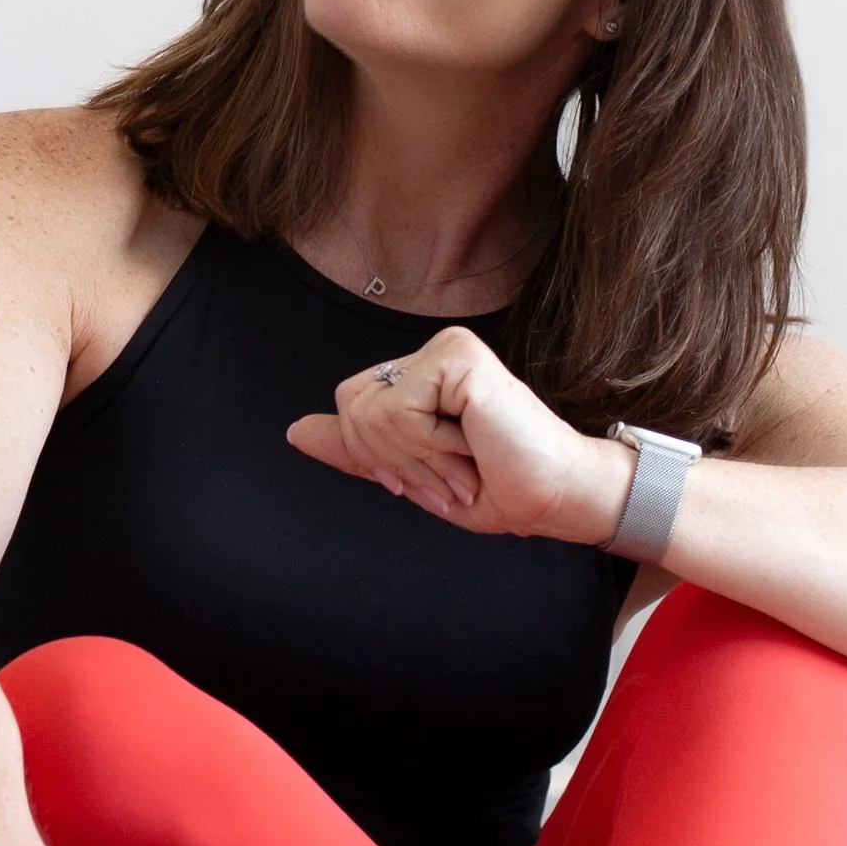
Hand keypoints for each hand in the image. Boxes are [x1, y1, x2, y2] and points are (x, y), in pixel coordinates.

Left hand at [286, 324, 632, 544]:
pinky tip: (470, 443)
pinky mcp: (459, 356)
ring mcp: (446, 348)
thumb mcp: (410, 472)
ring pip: (372, 412)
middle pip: (351, 408)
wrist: (550, 497)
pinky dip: (431, 444)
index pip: (349, 407)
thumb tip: (297, 431)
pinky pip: (400, 410)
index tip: (425, 479)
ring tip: (463, 461)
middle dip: (395, 461)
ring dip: (418, 458)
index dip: (376, 456)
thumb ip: (357, 449)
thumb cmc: (494, 486)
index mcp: (417, 374)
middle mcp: (430, 353)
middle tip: (450, 473)